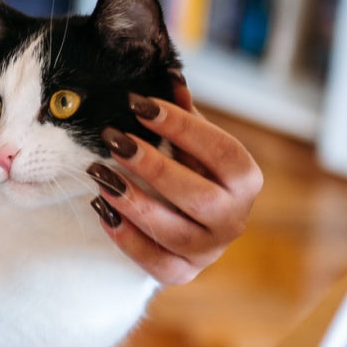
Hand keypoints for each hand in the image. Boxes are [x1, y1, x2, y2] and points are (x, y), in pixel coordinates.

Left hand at [90, 79, 263, 285]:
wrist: (183, 221)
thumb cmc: (186, 169)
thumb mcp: (187, 141)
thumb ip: (180, 113)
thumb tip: (168, 74)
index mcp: (245, 179)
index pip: (222, 152)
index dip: (182, 128)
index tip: (138, 105)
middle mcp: (234, 218)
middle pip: (200, 196)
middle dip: (153, 167)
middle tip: (114, 141)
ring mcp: (209, 250)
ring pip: (176, 233)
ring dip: (134, 203)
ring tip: (101, 176)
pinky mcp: (182, 273)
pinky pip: (155, 263)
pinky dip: (126, 238)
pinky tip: (102, 210)